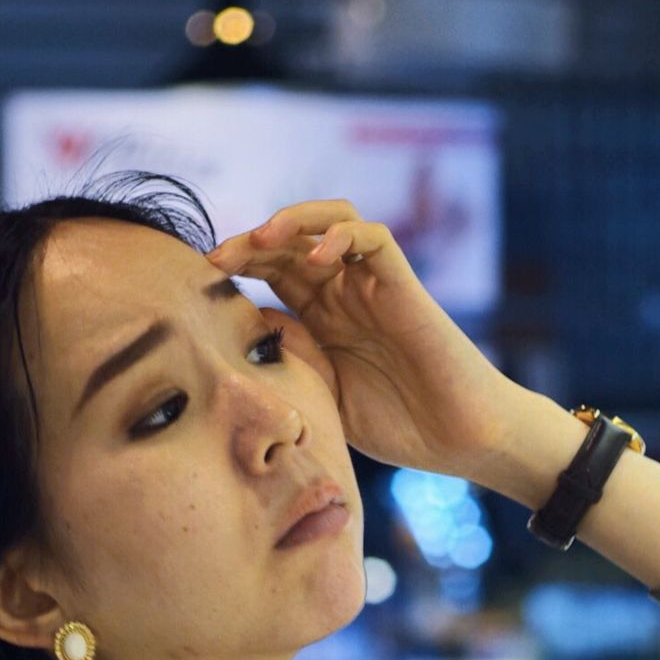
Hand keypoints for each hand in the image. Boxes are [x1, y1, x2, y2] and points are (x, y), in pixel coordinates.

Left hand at [208, 202, 571, 502]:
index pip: (272, 271)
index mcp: (323, 318)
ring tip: (262, 238)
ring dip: (293, 220)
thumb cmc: (399, 425)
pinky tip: (316, 256)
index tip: (200, 280)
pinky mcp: (404, 286)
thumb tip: (249, 320)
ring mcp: (373, 285)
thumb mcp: (324, 392)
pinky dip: (342, 234)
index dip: (236, 266)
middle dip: (250, 242)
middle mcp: (346, 292)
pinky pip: (374, 238)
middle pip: (292, 242)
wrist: (460, 439)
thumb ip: (293, 355)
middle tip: (216, 259)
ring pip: (332, 221)